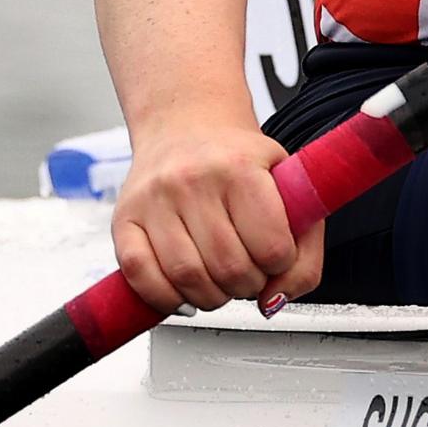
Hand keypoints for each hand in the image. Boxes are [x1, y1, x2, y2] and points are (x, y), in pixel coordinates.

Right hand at [111, 110, 320, 313]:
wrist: (187, 124)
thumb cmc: (240, 161)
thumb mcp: (288, 188)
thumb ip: (304, 250)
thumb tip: (275, 301)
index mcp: (241, 167)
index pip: (271, 247)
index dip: (280, 266)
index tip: (276, 258)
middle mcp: (193, 179)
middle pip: (229, 268)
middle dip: (246, 286)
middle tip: (247, 274)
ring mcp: (154, 199)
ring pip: (186, 277)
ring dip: (211, 297)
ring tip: (220, 282)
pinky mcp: (123, 218)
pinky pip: (140, 275)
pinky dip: (165, 298)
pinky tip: (184, 291)